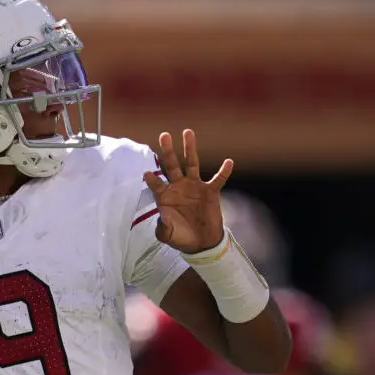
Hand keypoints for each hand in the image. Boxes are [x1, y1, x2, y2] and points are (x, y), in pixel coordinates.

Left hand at [143, 129, 233, 253]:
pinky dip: (223, 171)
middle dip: (168, 151)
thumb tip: (163, 216)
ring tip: (188, 132)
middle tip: (164, 135)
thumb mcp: (168, 235)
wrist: (201, 243)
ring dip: (190, 149)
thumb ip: (163, 226)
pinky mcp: (210, 191)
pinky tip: (228, 162)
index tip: (146, 173)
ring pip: (191, 163)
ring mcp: (194, 187)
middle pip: (171, 165)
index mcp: (164, 196)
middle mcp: (178, 187)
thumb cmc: (180, 237)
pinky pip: (218, 179)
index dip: (151, 178)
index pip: (156, 183)